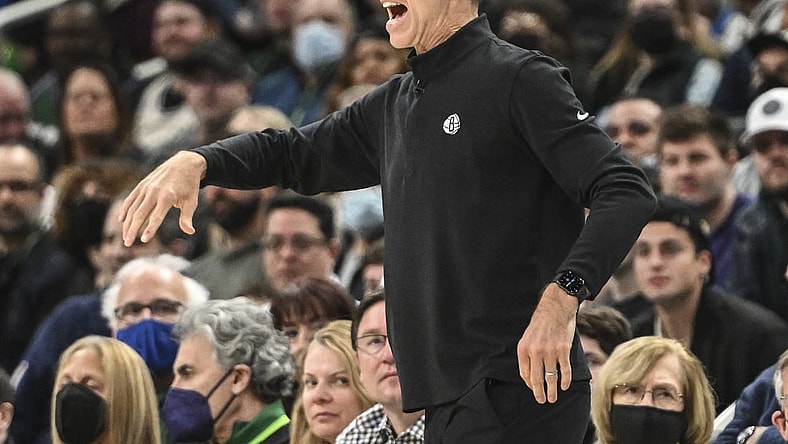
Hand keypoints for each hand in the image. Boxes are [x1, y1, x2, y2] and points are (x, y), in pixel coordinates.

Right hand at [120, 151, 206, 246]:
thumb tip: (190, 232)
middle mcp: (154, 191)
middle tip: (127, 244)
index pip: (156, 216)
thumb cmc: (190, 185)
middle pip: (140, 214)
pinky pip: (130, 198)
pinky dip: (125, 209)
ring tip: (125, 237)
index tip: (144, 240)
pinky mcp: (142, 184)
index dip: (150, 229)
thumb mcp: (192, 201)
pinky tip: (121, 220)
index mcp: (168, 196)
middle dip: (132, 230)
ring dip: (127, 223)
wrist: (185, 163)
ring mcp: (146, 187)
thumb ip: (187, 217)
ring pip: (132, 208)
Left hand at [517, 283, 577, 403]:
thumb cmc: (540, 324)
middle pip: (536, 379)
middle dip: (539, 393)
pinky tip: (565, 386)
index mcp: (524, 349)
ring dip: (552, 391)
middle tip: (542, 400)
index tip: (534, 389)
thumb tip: (529, 374)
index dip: (530, 384)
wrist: (555, 309)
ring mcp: (550, 351)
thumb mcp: (527, 338)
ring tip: (553, 398)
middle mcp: (535, 351)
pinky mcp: (563, 350)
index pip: (525, 374)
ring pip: (551, 378)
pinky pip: (564, 371)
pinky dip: (565, 381)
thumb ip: (527, 354)